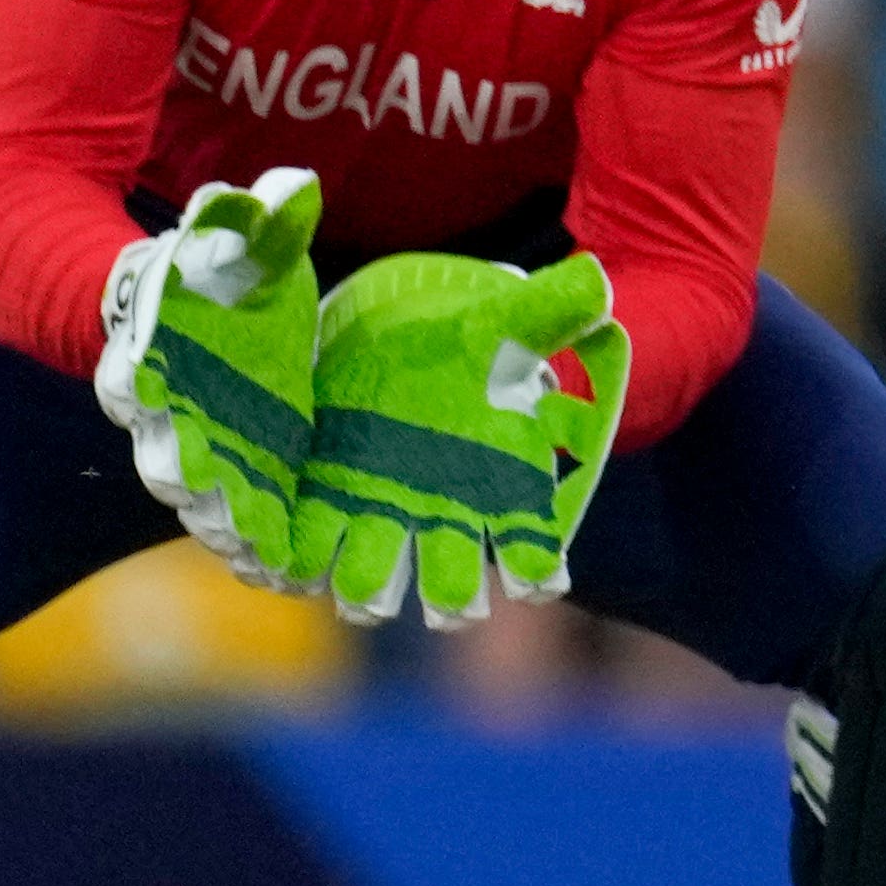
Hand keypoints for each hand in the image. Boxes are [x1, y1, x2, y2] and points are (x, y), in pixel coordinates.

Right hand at [94, 169, 324, 584]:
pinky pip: (241, 517)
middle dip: (188, 482)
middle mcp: (163, 411)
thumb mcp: (240, 241)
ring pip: (199, 499)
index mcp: (151, 351)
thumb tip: (290, 183)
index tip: (139, 401)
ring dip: (226, 528)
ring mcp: (198, 449)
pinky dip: (258, 545)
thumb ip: (255, 219)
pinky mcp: (239, 472)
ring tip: (259, 558)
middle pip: (162, 455)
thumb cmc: (217, 274)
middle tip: (217, 513)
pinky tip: (286, 574)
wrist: (196, 311)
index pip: (131, 376)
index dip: (134, 389)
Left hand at [296, 251, 634, 624]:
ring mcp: (383, 517)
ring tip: (354, 588)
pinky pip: (311, 548)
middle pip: (454, 587)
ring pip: (376, 581)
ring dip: (366, 591)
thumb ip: (550, 311)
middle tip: (446, 602)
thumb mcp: (509, 323)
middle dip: (449, 599)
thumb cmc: (472, 343)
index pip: (534, 554)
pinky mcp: (325, 500)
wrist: (408, 338)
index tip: (536, 582)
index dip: (536, 573)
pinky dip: (299, 564)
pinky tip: (289, 564)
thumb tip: (596, 283)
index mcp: (502, 491)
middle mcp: (445, 519)